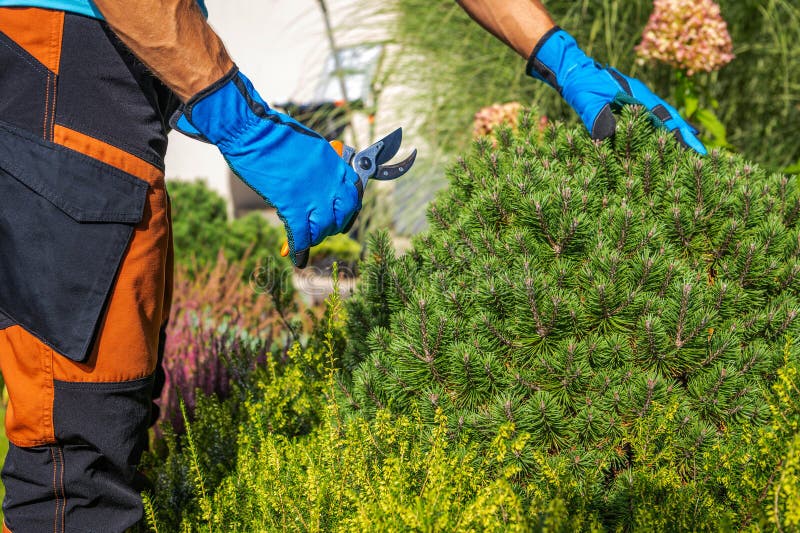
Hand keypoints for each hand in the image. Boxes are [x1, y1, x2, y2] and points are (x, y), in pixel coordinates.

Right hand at [171, 67, 361, 267]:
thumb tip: (321, 182)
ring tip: (307, 240)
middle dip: (336, 226)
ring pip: (324, 228)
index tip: (342, 215)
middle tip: (323, 230)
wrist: (251, 129)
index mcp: (335, 163)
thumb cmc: (273, 132)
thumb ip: (321, 165)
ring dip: (316, 237)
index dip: (349, 208)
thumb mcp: (310, 145)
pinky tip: (297, 258)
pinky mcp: (292, 204)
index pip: (354, 192)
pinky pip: (301, 235)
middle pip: (344, 214)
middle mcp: (330, 180)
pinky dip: (300, 249)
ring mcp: (313, 194)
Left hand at [527, 27, 706, 154]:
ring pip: (664, 116)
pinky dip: (663, 126)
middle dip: (686, 135)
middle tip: (703, 154)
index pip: (664, 119)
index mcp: (637, 97)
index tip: (696, 148)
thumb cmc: (581, 85)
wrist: (575, 71)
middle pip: (670, 117)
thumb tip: (608, 137)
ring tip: (692, 146)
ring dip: (677, 130)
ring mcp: (638, 99)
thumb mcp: (587, 101)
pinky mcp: (631, 102)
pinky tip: (667, 135)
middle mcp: (642, 97)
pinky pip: (652, 115)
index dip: (680, 135)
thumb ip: (598, 116)